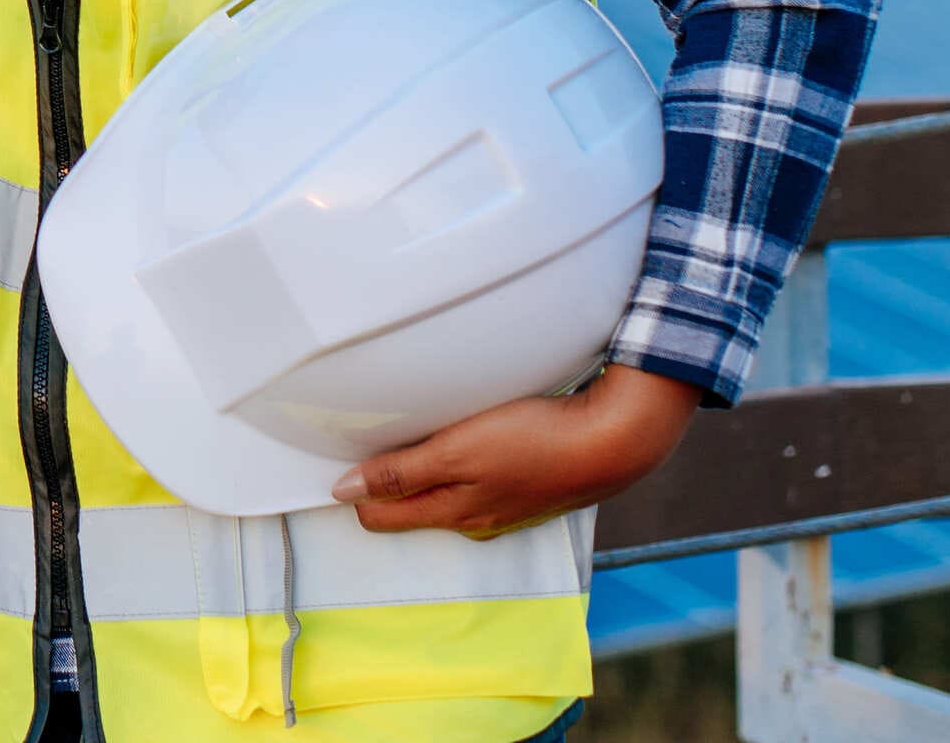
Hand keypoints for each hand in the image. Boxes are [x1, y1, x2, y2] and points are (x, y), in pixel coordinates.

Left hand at [332, 365, 699, 536]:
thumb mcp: (458, 453)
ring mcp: (502, 505)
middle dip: (382, 480)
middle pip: (408, 504)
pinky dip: (458, 460)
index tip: (336, 454)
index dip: (354, 488)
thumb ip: (400, 473)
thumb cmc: (535, 441)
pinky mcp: (524, 484)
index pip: (379, 515)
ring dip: (421, 467)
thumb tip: (344, 492)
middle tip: (366, 437)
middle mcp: (475, 519)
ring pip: (441, 490)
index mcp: (453, 514)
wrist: (613, 439)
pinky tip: (462, 434)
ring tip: (411, 429)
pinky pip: (473, 478)